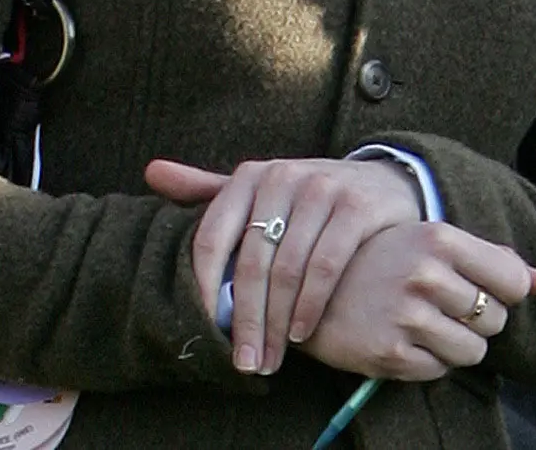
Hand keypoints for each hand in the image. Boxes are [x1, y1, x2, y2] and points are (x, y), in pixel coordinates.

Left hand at [144, 156, 421, 374]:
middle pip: (251, 262)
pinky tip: (302, 333)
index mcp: (251, 176)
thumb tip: (152, 172)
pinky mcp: (356, 207)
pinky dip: (310, 305)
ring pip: (288, 270)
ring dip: (277, 323)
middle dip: (246, 322)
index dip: (204, 291)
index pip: (212, 238)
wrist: (383, 183)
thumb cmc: (308, 199)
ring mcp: (323, 189)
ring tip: (272, 358)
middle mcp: (284, 176)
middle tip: (244, 363)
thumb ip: (208, 188)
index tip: (204, 333)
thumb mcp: (261, 190)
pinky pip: (326, 266)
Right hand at [298, 220, 535, 379]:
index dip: (506, 293)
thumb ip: (494, 260)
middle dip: (480, 321)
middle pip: (496, 319)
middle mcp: (425, 274)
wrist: (309, 286)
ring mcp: (406, 315)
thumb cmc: (384, 259)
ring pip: (473, 351)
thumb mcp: (435, 244)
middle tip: (445, 310)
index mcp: (440, 238)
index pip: (512, 279)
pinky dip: (431, 363)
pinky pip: (440, 371)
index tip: (483, 290)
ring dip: (458, 346)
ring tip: (428, 327)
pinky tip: (407, 342)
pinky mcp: (389, 353)